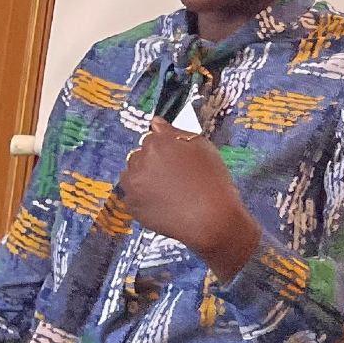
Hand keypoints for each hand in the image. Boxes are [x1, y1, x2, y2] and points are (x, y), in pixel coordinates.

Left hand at [121, 118, 261, 279]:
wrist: (210, 219)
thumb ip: (175, 132)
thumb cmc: (211, 180)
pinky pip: (133, 194)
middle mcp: (139, 162)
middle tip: (175, 173)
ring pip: (133, 174)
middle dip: (153, 160)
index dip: (167, 145)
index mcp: (156, 143)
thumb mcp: (202, 146)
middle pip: (140, 154)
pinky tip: (163, 200)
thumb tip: (156, 123)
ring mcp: (133, 186)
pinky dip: (144, 195)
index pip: (153, 135)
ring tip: (168, 188)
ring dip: (145, 176)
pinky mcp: (131, 207)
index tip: (177, 155)